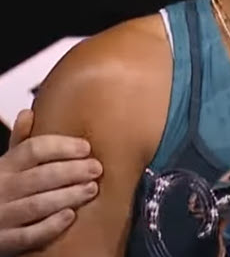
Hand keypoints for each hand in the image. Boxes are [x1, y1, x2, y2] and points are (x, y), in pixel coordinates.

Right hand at [0, 110, 101, 255]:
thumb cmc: (0, 191)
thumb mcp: (5, 165)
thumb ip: (20, 143)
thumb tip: (28, 113)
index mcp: (4, 167)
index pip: (33, 150)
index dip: (62, 147)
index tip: (86, 147)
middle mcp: (1, 189)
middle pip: (40, 176)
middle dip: (72, 171)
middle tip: (96, 169)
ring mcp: (1, 216)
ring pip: (37, 204)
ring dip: (67, 196)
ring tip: (91, 189)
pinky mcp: (4, 241)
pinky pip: (28, 235)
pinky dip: (50, 226)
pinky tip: (69, 217)